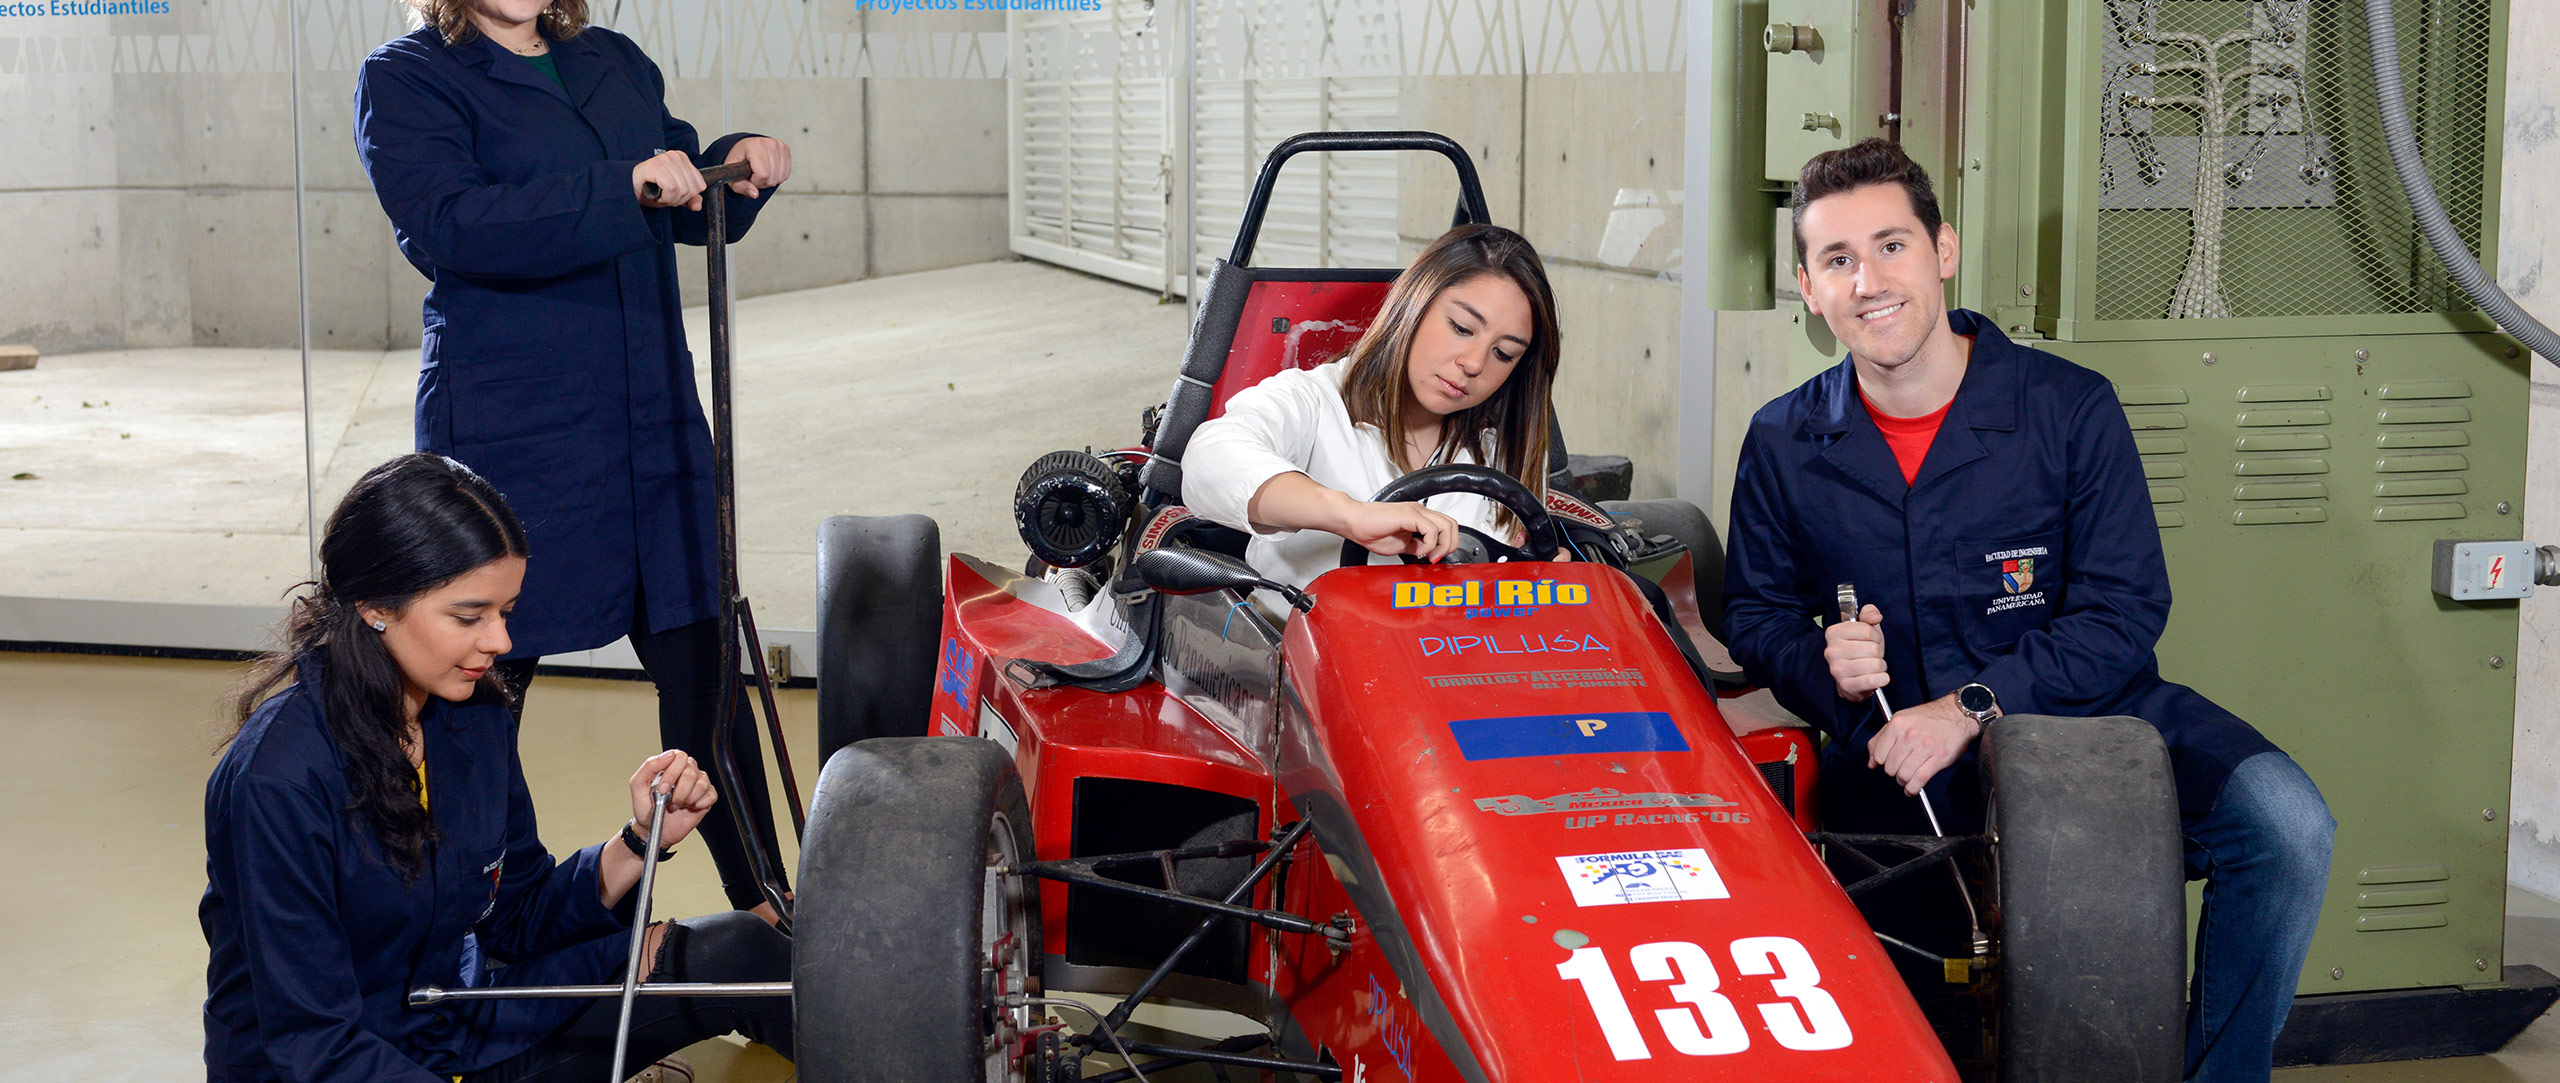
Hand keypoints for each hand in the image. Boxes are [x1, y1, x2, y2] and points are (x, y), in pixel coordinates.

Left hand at [627, 750, 717, 848]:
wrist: (654, 830)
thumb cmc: (646, 808)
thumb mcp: (638, 786)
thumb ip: (649, 767)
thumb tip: (667, 755)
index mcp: (671, 765)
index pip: (679, 756)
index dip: (671, 773)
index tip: (662, 789)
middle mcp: (686, 771)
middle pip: (690, 772)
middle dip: (678, 791)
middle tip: (669, 800)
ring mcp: (699, 783)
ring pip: (701, 784)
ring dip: (687, 799)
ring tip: (677, 804)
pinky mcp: (708, 796)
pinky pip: (710, 795)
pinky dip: (699, 804)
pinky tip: (689, 807)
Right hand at [633, 150, 705, 210]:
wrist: (628, 186)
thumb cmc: (649, 187)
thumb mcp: (674, 195)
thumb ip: (689, 199)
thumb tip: (697, 205)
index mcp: (683, 159)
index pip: (700, 184)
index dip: (688, 195)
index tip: (673, 193)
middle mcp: (675, 156)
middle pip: (692, 189)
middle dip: (679, 199)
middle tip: (665, 195)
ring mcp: (666, 159)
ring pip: (683, 189)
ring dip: (670, 199)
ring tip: (660, 193)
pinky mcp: (656, 166)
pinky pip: (672, 189)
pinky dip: (665, 198)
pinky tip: (657, 194)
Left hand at [721, 136, 791, 198]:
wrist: (746, 146)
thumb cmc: (739, 157)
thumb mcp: (732, 172)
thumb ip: (740, 186)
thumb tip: (755, 193)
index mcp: (755, 146)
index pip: (763, 174)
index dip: (755, 181)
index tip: (750, 176)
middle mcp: (770, 144)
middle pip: (772, 178)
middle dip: (762, 182)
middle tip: (755, 174)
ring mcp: (780, 147)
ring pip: (780, 178)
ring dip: (770, 180)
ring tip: (762, 172)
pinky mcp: (786, 150)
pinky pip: (785, 175)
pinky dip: (777, 176)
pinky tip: (769, 170)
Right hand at [1336, 498, 1462, 561]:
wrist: (1353, 522)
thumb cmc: (1370, 530)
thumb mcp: (1401, 545)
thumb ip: (1416, 547)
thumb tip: (1428, 554)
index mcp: (1419, 517)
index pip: (1447, 527)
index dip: (1447, 544)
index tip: (1434, 558)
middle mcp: (1420, 512)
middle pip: (1452, 524)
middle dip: (1449, 545)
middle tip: (1435, 558)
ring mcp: (1416, 511)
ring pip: (1447, 525)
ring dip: (1442, 545)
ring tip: (1428, 555)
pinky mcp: (1410, 514)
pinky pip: (1432, 530)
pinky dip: (1429, 544)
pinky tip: (1417, 551)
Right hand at [1824, 603, 1887, 701]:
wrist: (1853, 678)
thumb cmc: (1860, 650)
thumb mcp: (1865, 628)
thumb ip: (1869, 614)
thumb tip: (1875, 616)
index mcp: (1834, 632)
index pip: (1867, 630)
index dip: (1874, 636)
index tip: (1869, 641)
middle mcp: (1832, 651)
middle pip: (1873, 649)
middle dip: (1878, 653)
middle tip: (1870, 656)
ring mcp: (1837, 670)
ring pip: (1876, 665)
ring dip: (1880, 666)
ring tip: (1872, 667)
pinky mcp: (1846, 685)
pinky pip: (1874, 680)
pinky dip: (1881, 679)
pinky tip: (1875, 677)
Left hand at [1865, 693, 1981, 795]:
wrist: (1957, 714)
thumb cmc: (1929, 718)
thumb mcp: (1901, 720)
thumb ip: (1881, 739)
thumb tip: (1871, 762)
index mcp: (1897, 724)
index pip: (1878, 754)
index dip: (1881, 762)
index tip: (1887, 762)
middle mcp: (1910, 735)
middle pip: (1890, 767)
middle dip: (1893, 772)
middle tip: (1899, 769)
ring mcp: (1925, 747)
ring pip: (1904, 775)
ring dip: (1903, 781)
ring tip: (1907, 778)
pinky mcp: (1939, 758)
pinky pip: (1919, 780)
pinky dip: (1913, 789)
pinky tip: (1912, 788)